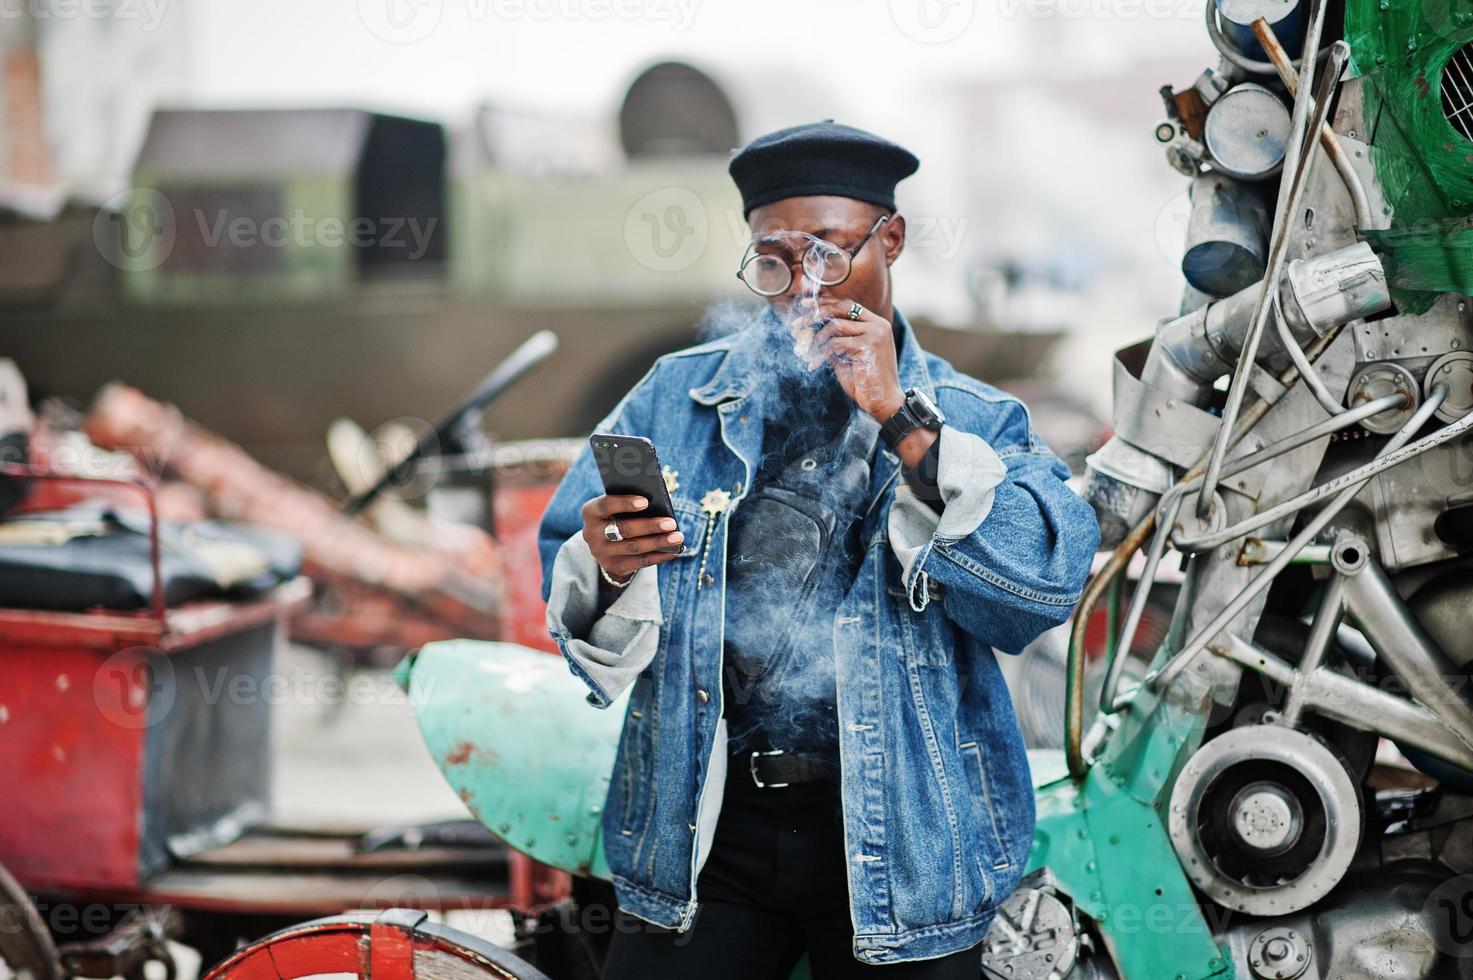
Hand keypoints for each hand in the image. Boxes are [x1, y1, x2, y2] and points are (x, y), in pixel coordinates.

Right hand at [581, 494, 684, 582]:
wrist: (604, 542)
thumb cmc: (618, 514)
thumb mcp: (617, 506)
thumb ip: (631, 502)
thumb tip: (660, 503)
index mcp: (591, 511)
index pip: (606, 505)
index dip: (625, 504)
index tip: (646, 502)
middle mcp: (591, 533)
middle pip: (623, 529)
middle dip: (649, 526)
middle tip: (671, 523)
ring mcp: (601, 552)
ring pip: (634, 547)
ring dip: (658, 542)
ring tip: (678, 537)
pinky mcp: (613, 566)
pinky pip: (640, 562)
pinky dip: (659, 556)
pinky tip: (675, 550)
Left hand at [789, 296, 904, 423]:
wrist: (884, 403)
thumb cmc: (865, 383)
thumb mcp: (846, 357)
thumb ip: (833, 341)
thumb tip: (808, 330)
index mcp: (875, 324)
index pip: (846, 304)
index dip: (824, 304)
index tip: (804, 306)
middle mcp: (877, 324)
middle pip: (840, 308)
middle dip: (814, 315)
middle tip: (795, 327)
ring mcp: (874, 333)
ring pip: (834, 325)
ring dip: (815, 340)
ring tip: (805, 354)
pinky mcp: (868, 346)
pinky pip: (835, 344)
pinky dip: (820, 354)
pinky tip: (813, 365)